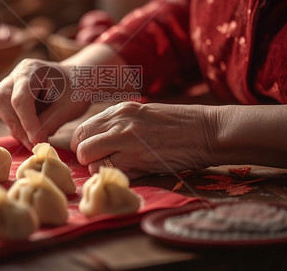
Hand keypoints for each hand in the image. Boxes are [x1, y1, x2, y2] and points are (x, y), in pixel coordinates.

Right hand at [0, 58, 89, 148]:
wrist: (77, 80)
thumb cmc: (77, 89)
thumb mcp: (71, 107)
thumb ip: (51, 122)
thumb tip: (34, 141)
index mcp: (32, 70)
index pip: (20, 98)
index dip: (26, 122)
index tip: (36, 141)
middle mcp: (17, 74)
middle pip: (2, 100)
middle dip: (16, 125)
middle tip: (33, 143)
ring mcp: (11, 83)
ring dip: (15, 127)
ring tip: (34, 138)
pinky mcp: (9, 95)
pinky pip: (5, 112)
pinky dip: (17, 125)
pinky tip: (32, 132)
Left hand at [70, 102, 218, 177]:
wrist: (205, 131)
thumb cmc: (179, 125)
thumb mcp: (143, 115)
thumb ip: (120, 126)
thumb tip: (99, 143)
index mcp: (119, 110)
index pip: (83, 129)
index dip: (85, 145)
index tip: (94, 153)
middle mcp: (118, 122)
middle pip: (80, 144)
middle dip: (87, 158)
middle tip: (102, 164)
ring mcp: (126, 139)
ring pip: (89, 159)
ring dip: (98, 169)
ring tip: (117, 169)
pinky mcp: (136, 158)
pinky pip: (109, 171)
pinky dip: (114, 177)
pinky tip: (129, 173)